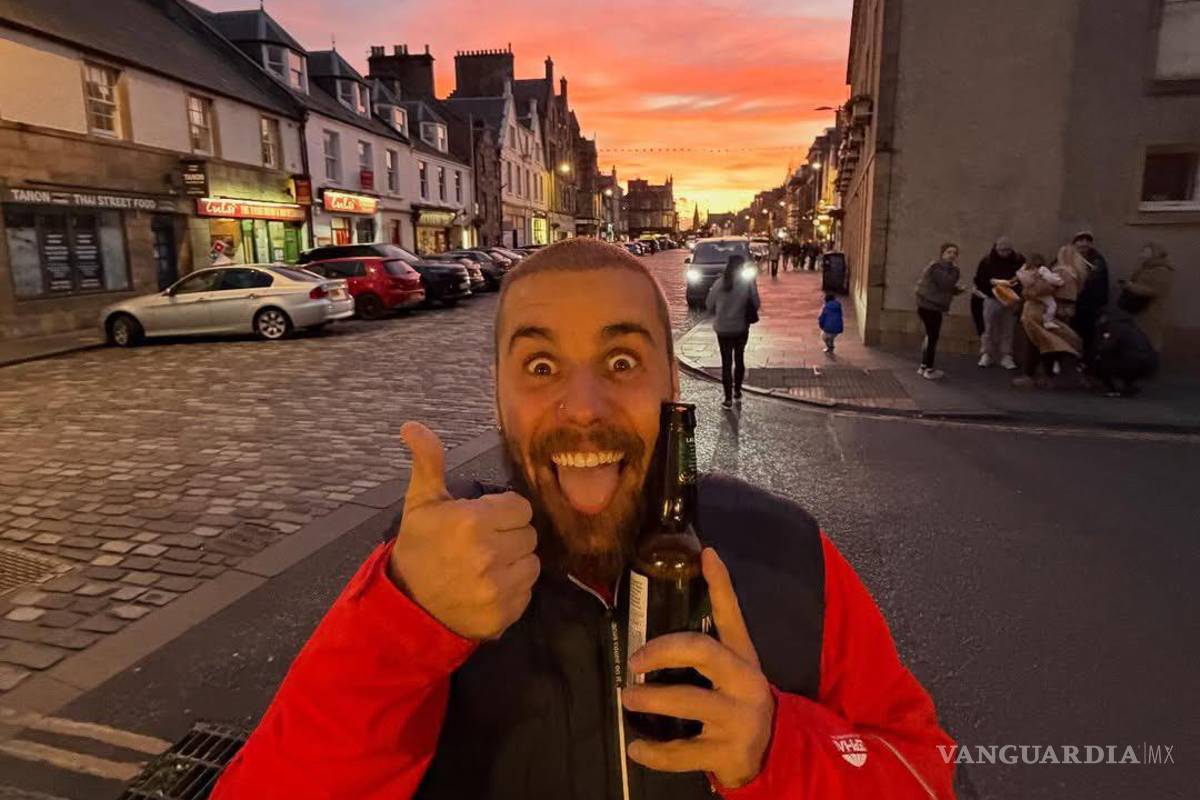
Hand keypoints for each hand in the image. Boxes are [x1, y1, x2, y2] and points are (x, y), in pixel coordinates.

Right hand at [388, 422, 538, 639]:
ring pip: (533, 563)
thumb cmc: (418, 547)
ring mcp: (498, 587)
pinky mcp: (505, 614)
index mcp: (473, 521)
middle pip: (530, 534)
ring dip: (516, 562)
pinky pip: (527, 592)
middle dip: (511, 535)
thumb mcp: (421, 503)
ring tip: (490, 564)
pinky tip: (490, 587)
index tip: (485, 520)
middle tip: (486, 542)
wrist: (406, 606)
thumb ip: (428, 462)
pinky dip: (514, 589)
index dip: (505, 512)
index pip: (521, 507)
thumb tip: (413, 425)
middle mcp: (490, 554)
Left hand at [622, 549, 774, 788]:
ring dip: (653, 700)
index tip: (706, 555)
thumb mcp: (735, 667)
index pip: (731, 616)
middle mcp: (744, 684)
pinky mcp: (726, 753)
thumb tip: (692, 578)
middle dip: (663, 651)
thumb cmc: (739, 701)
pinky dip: (654, 753)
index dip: (721, 585)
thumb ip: (714, 633)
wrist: (772, 755)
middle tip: (634, 662)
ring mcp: (737, 719)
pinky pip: (683, 752)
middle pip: (703, 652)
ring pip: (690, 702)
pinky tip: (636, 748)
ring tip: (627, 699)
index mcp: (743, 660)